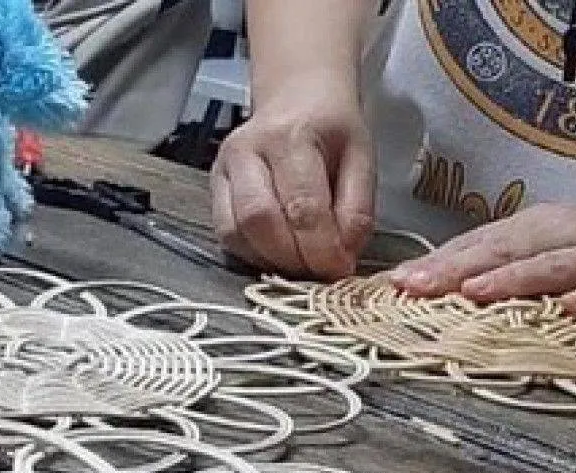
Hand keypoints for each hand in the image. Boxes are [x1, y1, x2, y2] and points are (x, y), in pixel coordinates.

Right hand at [210, 76, 374, 278]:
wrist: (297, 96)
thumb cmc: (331, 128)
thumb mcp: (361, 158)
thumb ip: (357, 208)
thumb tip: (343, 256)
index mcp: (291, 137)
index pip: (303, 205)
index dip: (322, 248)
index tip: (340, 269)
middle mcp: (248, 150)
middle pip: (260, 220)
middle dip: (293, 258)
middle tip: (320, 272)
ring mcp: (224, 168)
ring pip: (235, 232)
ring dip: (271, 260)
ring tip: (302, 265)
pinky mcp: (214, 186)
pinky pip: (226, 234)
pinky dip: (254, 254)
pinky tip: (279, 254)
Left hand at [388, 203, 575, 317]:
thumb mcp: (554, 246)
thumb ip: (507, 262)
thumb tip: (443, 282)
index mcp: (542, 226)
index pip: (483, 243)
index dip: (440, 262)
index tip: (397, 283)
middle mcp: (570, 235)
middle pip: (509, 251)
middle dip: (461, 269)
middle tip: (418, 288)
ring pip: (557, 267)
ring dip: (515, 280)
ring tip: (477, 293)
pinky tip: (570, 309)